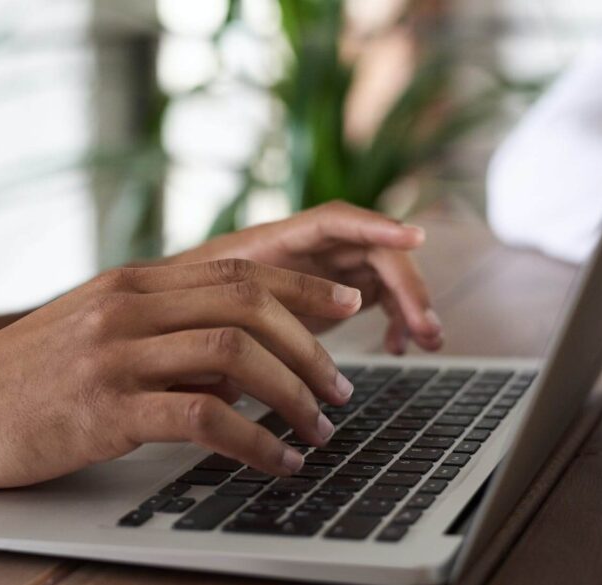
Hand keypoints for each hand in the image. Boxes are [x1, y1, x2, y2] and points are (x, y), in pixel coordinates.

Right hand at [0, 259, 361, 490]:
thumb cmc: (21, 381)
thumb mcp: (93, 335)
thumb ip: (163, 335)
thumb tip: (238, 366)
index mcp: (130, 283)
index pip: (239, 269)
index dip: (304, 285)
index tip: (347, 305)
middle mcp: (127, 306)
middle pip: (250, 304)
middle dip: (312, 346)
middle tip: (341, 389)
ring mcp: (114, 354)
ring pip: (236, 355)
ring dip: (293, 394)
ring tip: (319, 429)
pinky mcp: (103, 409)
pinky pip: (203, 418)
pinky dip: (254, 442)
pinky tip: (277, 463)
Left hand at [169, 200, 442, 353]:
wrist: (174, 315)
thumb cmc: (185, 305)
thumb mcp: (207, 309)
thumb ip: (240, 313)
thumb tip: (273, 336)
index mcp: (278, 239)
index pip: (335, 221)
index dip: (376, 225)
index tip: (415, 239)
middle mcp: (309, 248)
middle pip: (373, 251)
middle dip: (407, 285)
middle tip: (426, 327)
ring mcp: (324, 269)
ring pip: (383, 275)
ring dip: (410, 304)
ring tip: (427, 341)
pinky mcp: (332, 295)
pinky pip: (377, 298)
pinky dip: (393, 319)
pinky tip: (398, 347)